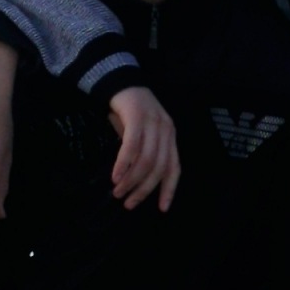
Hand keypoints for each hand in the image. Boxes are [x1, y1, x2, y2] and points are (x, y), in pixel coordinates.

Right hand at [108, 86, 180, 210]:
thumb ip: (143, 154)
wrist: (121, 81)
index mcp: (170, 137)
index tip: (162, 209)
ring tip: (118, 192)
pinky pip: (132, 147)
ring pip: (146, 160)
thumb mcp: (142, 134)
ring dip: (131, 180)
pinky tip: (115, 176)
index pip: (174, 167)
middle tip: (129, 203)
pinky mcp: (137, 118)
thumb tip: (134, 183)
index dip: (169, 189)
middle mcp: (166, 131)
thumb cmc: (130, 112)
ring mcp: (153, 123)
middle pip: (159, 168)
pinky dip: (123, 164)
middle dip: (144, 189)